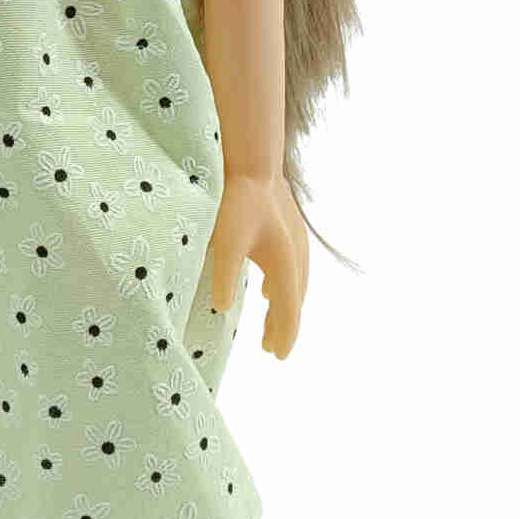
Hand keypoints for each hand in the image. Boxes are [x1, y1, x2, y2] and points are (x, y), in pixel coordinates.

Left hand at [203, 171, 308, 357]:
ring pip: (293, 285)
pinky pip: (289, 270)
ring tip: (270, 326)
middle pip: (293, 301)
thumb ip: (225, 276)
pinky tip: (269, 289)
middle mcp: (296, 257)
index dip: (283, 335)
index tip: (277, 356)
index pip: (287, 310)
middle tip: (271, 349)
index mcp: (284, 264)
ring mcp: (296, 243)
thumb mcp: (226, 241)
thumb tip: (222, 309)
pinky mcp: (288, 232)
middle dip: (283, 326)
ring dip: (283, 307)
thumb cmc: (238, 201)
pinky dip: (281, 287)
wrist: (253, 162)